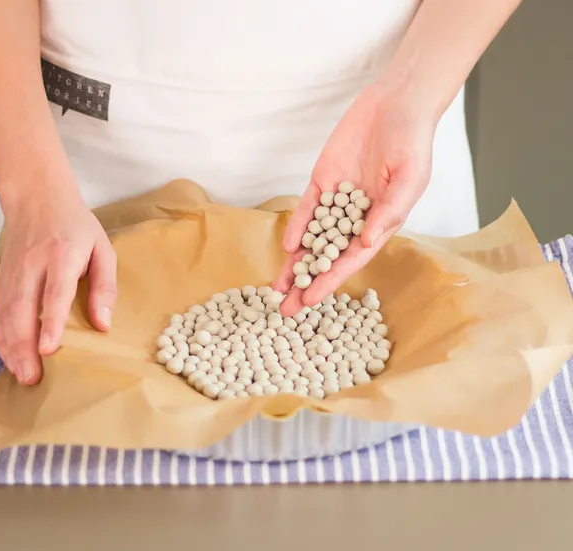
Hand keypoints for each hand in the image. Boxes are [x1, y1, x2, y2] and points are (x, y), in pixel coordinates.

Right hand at [0, 177, 116, 384]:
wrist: (37, 197)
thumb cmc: (76, 225)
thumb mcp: (103, 250)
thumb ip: (104, 287)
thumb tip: (103, 324)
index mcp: (61, 255)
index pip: (54, 293)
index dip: (50, 322)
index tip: (49, 349)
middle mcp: (32, 265)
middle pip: (22, 309)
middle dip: (25, 346)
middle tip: (33, 377)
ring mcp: (12, 272)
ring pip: (5, 314)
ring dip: (10, 347)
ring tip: (21, 374)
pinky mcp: (2, 278)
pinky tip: (7, 355)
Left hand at [274, 84, 436, 315]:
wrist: (396, 103)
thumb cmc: (412, 142)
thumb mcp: (409, 179)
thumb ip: (389, 212)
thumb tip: (365, 244)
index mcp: (380, 224)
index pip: (352, 260)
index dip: (330, 281)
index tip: (310, 300)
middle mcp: (357, 218)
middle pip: (327, 257)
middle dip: (306, 281)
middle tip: (285, 308)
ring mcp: (338, 201)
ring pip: (313, 238)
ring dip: (296, 263)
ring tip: (277, 287)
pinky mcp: (323, 182)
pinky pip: (307, 209)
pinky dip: (298, 226)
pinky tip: (287, 246)